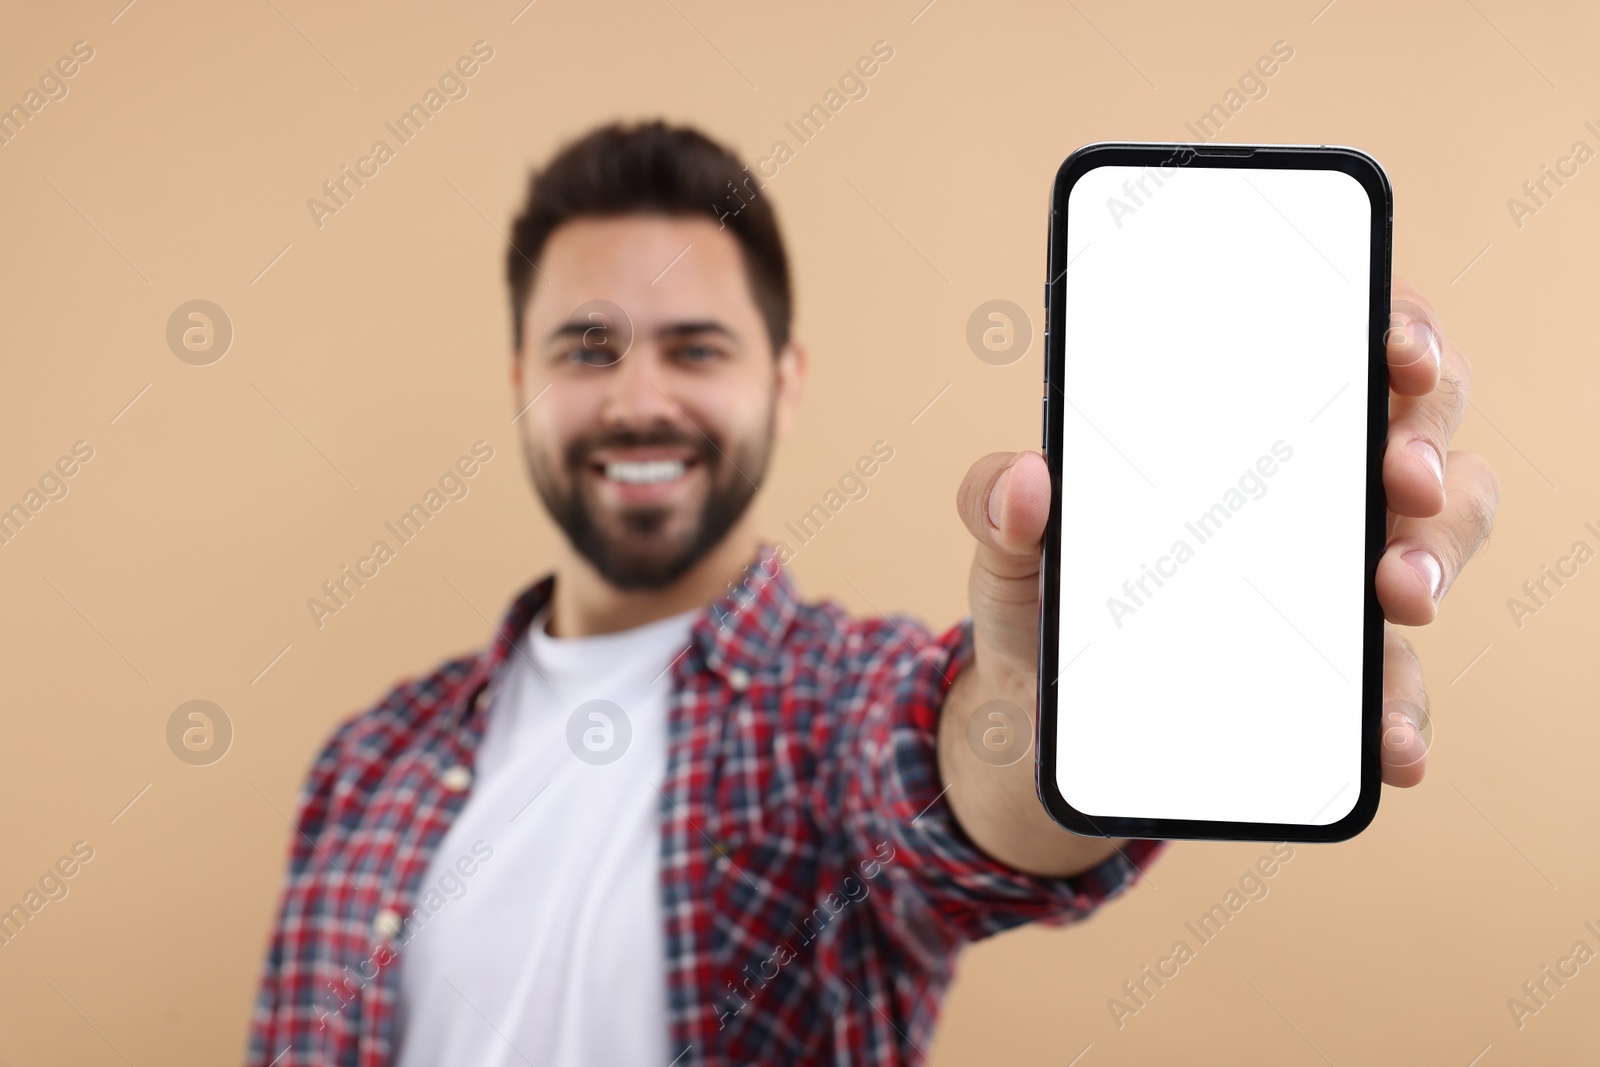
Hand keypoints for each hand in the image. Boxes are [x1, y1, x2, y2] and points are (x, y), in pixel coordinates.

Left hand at [953, 276, 1500, 790]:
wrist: (1039, 718)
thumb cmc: (1045, 594)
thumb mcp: (1009, 546)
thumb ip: (995, 503)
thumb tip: (1027, 483)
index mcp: (1244, 430)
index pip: (1347, 349)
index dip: (1397, 330)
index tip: (1395, 350)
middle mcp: (1314, 494)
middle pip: (1420, 434)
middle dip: (1428, 446)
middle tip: (1399, 479)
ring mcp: (1337, 586)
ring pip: (1436, 544)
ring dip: (1436, 561)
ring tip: (1400, 597)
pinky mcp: (1337, 682)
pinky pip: (1396, 689)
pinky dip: (1401, 712)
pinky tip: (1390, 742)